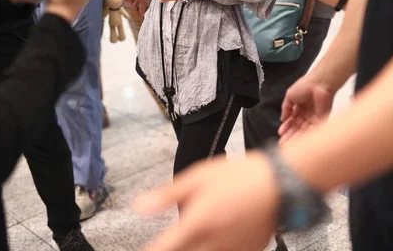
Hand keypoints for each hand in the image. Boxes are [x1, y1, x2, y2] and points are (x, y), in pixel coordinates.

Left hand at [133, 152, 278, 250]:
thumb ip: (168, 194)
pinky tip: (217, 235)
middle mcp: (212, 245)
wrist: (279, 183)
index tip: (145, 250)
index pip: (163, 250)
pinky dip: (215, 248)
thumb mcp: (198, 176)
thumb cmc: (238, 176)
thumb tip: (140, 206)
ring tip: (198, 233)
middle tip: (172, 240)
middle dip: (172, 250)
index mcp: (196, 225)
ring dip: (193, 249)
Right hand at [279, 75, 333, 143]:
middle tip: (283, 144)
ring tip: (289, 145)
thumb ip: (285, 108)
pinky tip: (298, 141)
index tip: (280, 134)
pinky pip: (312, 130)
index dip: (286, 127)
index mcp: (299, 108)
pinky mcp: (321, 120)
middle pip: (297, 128)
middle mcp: (306, 114)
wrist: (318, 84)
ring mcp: (314, 118)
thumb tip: (282, 119)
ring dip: (296, 138)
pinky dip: (305, 136)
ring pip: (304, 131)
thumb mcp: (289, 96)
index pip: (291, 120)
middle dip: (290, 135)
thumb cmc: (304, 86)